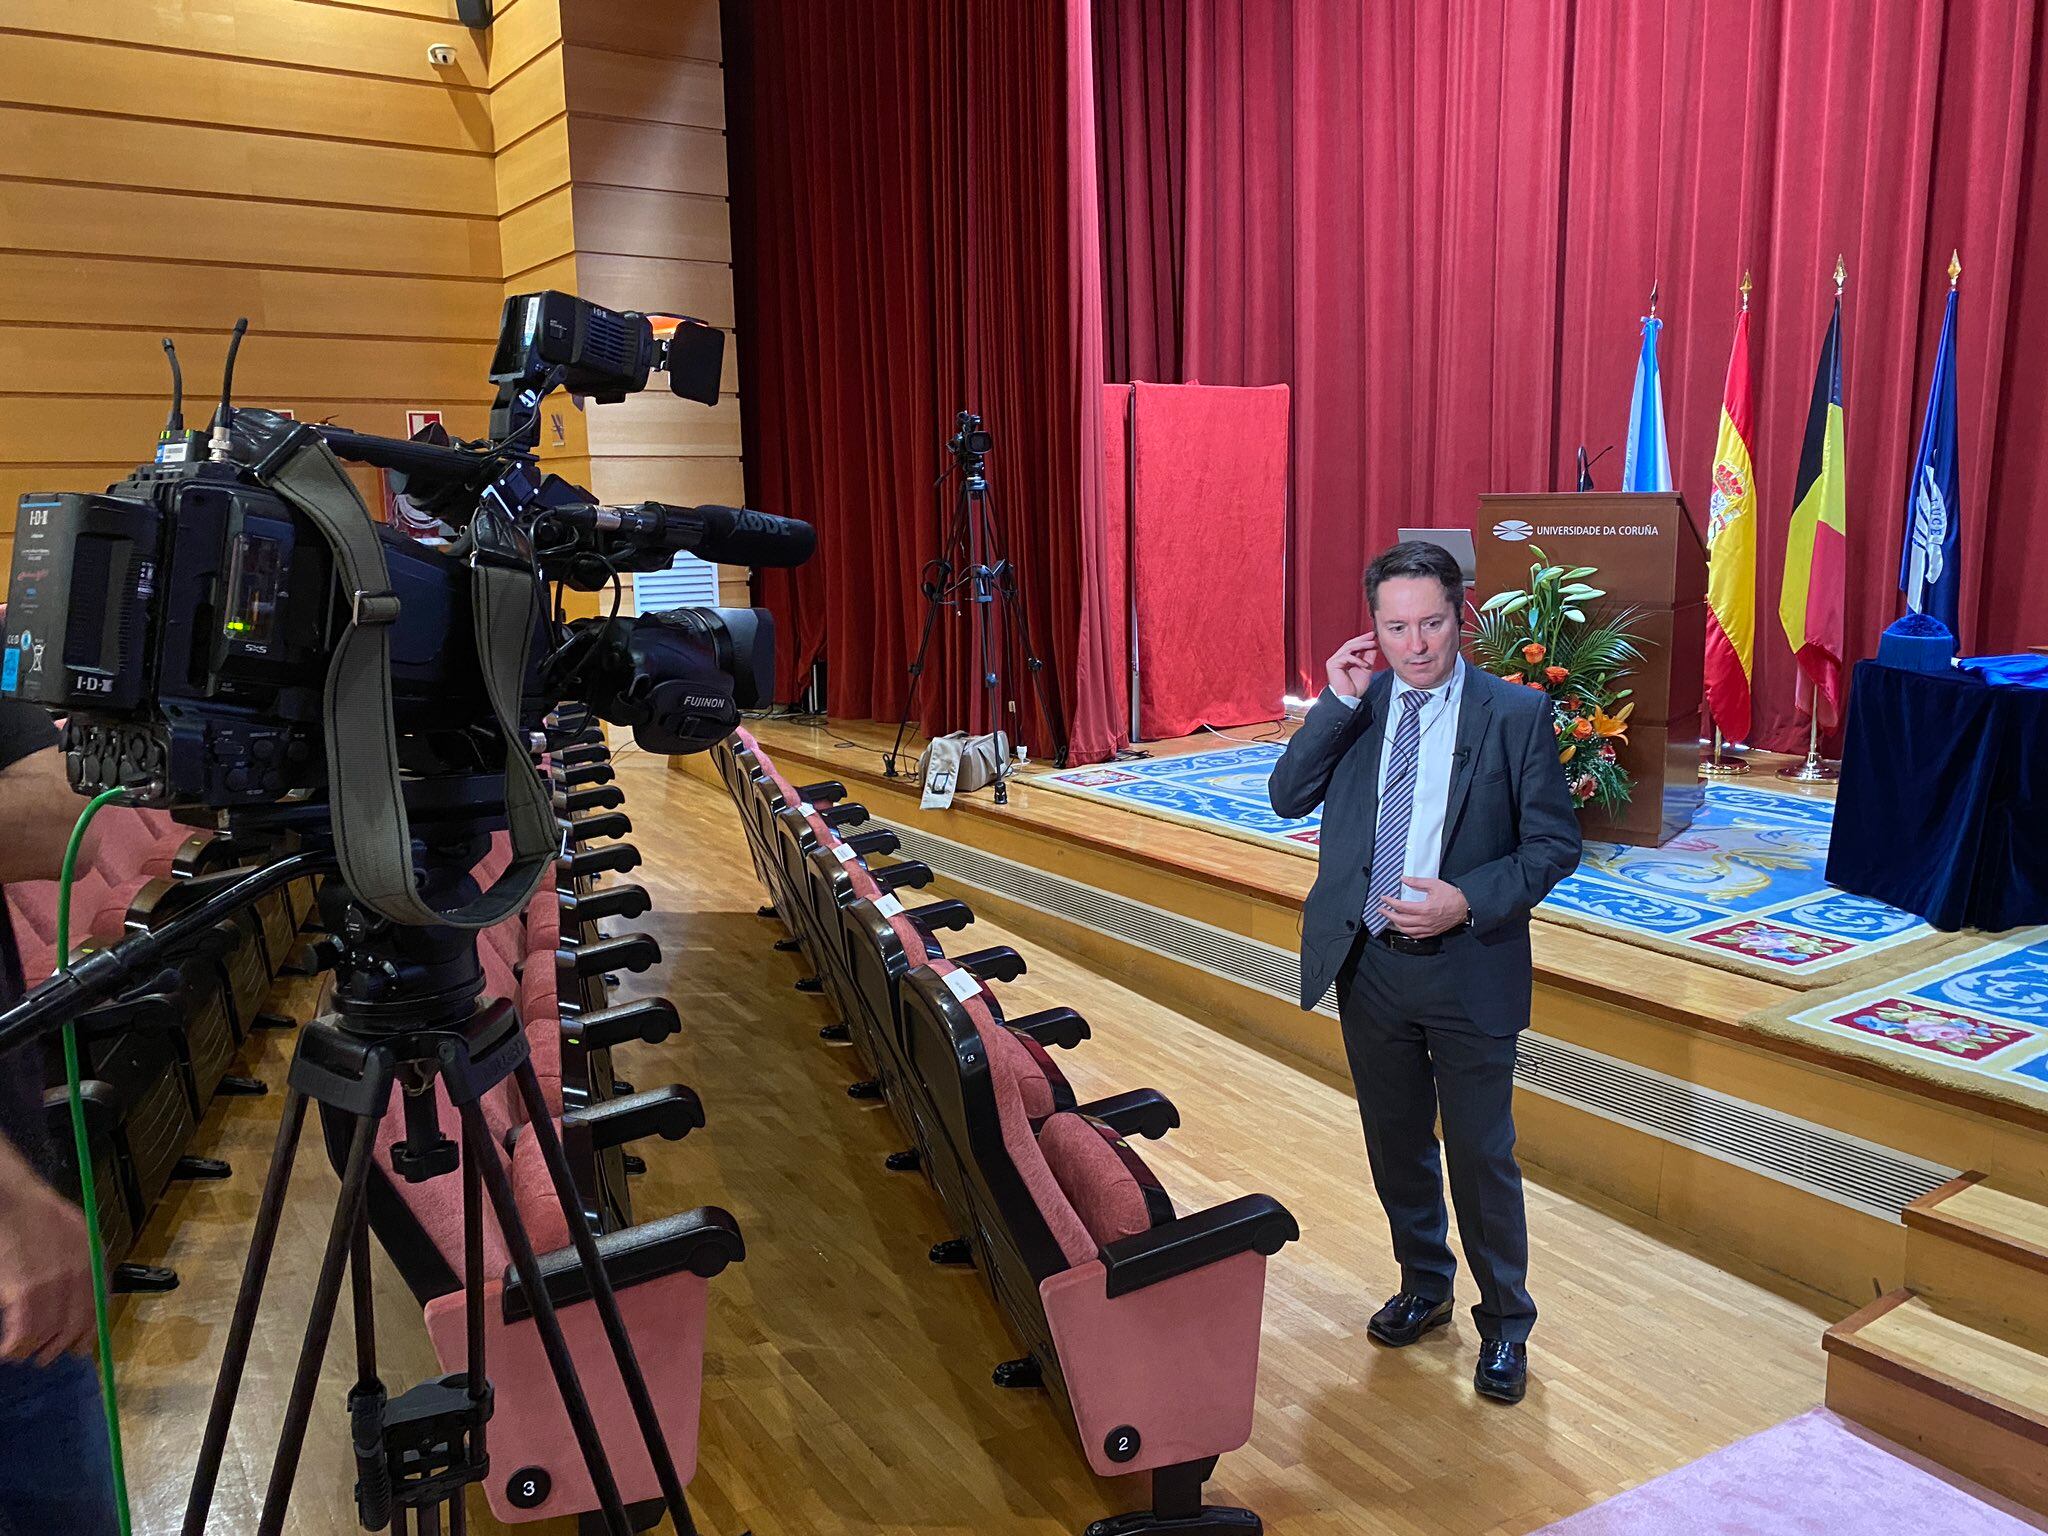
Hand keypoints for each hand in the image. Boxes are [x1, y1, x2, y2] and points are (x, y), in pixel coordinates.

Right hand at [0, 1171, 94, 1363]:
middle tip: (44, 1356)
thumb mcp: (73, 1230)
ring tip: (20, 1353)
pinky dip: (14, 1347)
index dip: (88, 1330)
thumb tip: (75, 1290)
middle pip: (77, 1324)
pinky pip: (25, 1333)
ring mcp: (55, 1284)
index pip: (98, 1304)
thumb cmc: (35, 1213)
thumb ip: (79, 1259)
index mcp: (93, 1257)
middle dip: (60, 1345)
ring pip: (50, 1333)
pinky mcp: (27, 1293)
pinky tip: (6, 1351)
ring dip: (33, 1349)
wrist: (11, 1201)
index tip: (79, 1346)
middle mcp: (81, 1273)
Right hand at [1324, 632, 1378, 697]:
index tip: (1373, 636)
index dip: (1363, 640)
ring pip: (1348, 648)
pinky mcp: (1332, 664)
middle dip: (1362, 639)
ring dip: (1362, 645)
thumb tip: (1374, 646)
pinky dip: (1357, 660)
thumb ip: (1368, 657)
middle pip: (1350, 644)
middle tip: (1372, 635)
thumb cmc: (1355, 687)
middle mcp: (1338, 658)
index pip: (1353, 646)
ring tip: (1372, 644)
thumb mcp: (1366, 668)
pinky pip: (1346, 657)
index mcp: (1344, 659)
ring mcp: (1334, 660)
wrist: (1348, 698)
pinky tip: (1365, 665)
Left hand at [1377, 876, 1470, 938]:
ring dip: (1396, 924)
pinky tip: (1402, 927)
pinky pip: (1415, 935)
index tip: (1384, 898)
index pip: (1402, 907)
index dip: (1390, 902)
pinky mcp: (1431, 932)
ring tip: (1390, 918)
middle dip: (1388, 915)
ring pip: (1406, 930)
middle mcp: (1425, 921)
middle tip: (1381, 910)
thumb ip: (1417, 882)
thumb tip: (1404, 879)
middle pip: (1401, 920)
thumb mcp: (1434, 884)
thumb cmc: (1451, 896)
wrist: (1464, 907)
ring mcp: (1428, 928)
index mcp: (1424, 909)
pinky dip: (1406, 932)